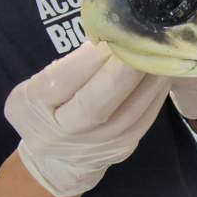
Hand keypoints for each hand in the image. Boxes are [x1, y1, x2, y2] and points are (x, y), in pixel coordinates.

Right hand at [5, 42, 170, 196]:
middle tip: (143, 44)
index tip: (111, 36)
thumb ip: (67, 66)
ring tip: (159, 55)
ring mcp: (95, 145)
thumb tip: (110, 39)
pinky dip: (155, 96)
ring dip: (148, 82)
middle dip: (122, 72)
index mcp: (33, 106)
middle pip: (94, 106)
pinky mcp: (121, 149)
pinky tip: (162, 76)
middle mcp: (62, 132)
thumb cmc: (47, 108)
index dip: (89, 60)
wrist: (55, 159)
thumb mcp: (38, 84)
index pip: (61, 81)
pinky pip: (143, 121)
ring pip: (127, 114)